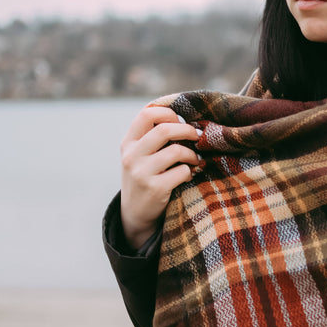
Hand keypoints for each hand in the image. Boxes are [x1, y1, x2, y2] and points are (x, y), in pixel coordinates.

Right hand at [119, 105, 200, 249]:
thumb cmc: (145, 177)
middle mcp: (131, 156)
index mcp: (128, 143)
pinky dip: (190, 172)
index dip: (169, 113)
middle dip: (187, 130)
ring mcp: (141, 173)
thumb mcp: (140, 156)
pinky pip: (182, 172)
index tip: (181, 121)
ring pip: (176, 151)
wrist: (135, 213)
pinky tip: (187, 176)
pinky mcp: (154, 188)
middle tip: (198, 136)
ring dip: (192, 154)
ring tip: (195, 160)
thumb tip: (186, 120)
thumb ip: (153, 138)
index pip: (147, 114)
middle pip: (164, 130)